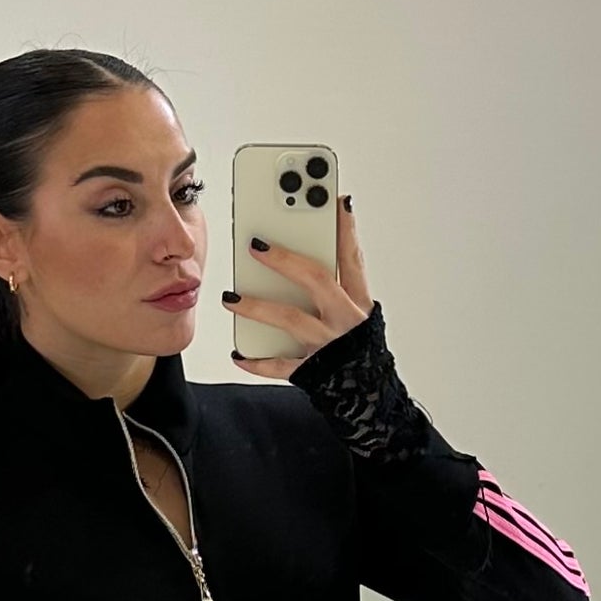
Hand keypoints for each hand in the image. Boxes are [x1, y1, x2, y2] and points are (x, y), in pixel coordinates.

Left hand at [227, 195, 371, 381]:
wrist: (370, 400)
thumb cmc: (359, 351)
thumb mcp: (357, 313)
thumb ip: (340, 284)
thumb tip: (309, 251)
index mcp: (359, 302)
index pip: (351, 257)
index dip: (343, 228)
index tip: (334, 199)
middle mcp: (346, 321)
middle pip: (316, 280)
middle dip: (285, 260)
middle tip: (256, 245)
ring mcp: (329, 345)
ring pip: (291, 319)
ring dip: (258, 306)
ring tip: (230, 297)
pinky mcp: (313, 371)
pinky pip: (281, 365)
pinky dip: (257, 361)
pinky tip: (238, 353)